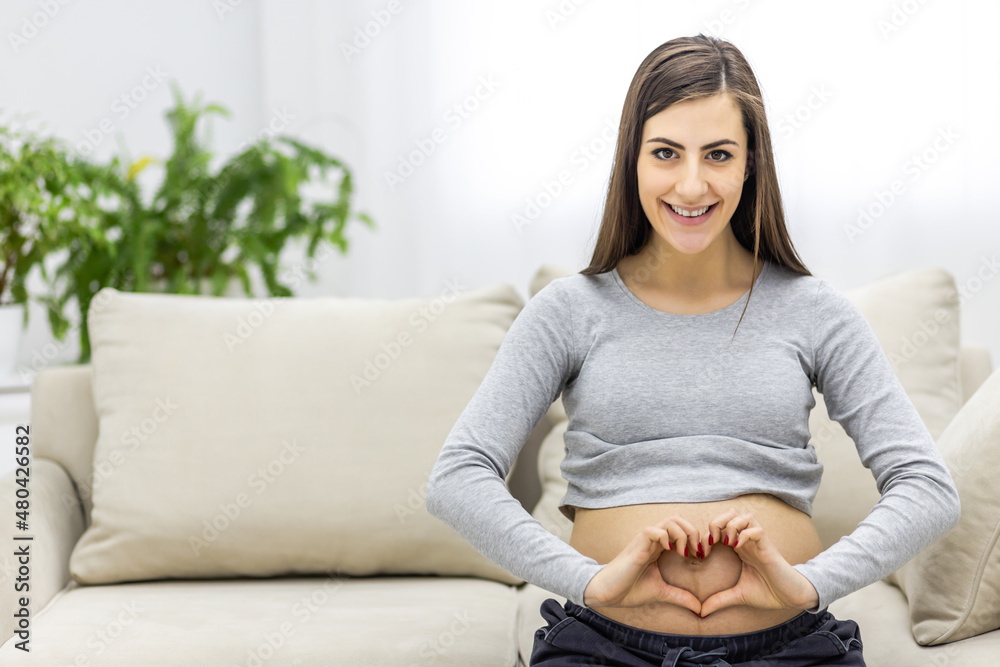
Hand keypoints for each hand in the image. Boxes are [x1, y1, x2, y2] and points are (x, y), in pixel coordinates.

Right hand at [583, 515, 702, 614]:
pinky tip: (669, 551)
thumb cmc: (630, 589)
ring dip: (682, 534)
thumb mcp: (662, 592)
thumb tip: (700, 609)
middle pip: (678, 519)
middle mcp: (653, 540)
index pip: (680, 528)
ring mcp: (645, 541)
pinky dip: (665, 536)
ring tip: (683, 552)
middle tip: (696, 552)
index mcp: (659, 546)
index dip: (695, 538)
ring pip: (668, 520)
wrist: (608, 593)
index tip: (701, 556)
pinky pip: (652, 530)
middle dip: (692, 532)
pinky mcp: (637, 546)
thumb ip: (680, 596)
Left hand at [698, 509, 819, 617]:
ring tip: (726, 542)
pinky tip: (738, 546)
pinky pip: (757, 529)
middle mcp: (747, 540)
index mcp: (739, 547)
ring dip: (730, 525)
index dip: (706, 534)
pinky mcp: (768, 547)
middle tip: (711, 542)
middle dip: (716, 522)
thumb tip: (700, 612)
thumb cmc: (768, 592)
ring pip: (743, 515)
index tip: (700, 553)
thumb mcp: (738, 596)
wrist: (791, 597)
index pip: (720, 525)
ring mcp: (758, 542)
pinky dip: (745, 533)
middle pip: (730, 513)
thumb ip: (719, 600)